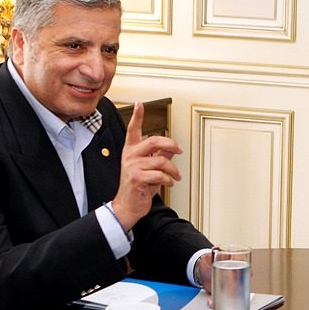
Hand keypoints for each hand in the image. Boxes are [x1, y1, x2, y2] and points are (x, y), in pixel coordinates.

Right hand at [111, 101, 183, 227]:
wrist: (128, 206)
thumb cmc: (139, 187)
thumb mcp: (150, 168)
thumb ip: (159, 156)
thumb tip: (171, 149)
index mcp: (131, 151)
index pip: (133, 130)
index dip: (137, 116)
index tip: (140, 104)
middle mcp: (130, 155)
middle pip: (154, 140)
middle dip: (171, 144)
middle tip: (179, 149)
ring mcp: (132, 166)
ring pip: (161, 161)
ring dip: (173, 170)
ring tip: (175, 177)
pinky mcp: (137, 177)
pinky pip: (160, 175)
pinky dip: (169, 180)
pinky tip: (168, 183)